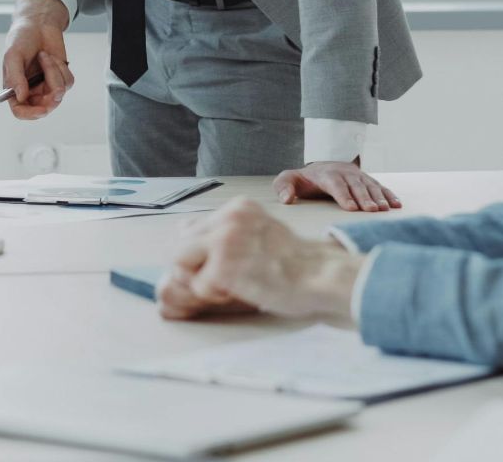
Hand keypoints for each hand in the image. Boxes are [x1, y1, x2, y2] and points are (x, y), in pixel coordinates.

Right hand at [0, 0, 73, 119]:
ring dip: (54, 72)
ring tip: (44, 56)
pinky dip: (61, 68)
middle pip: (43, 108)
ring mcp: (47, 86)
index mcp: (15, 89)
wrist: (38, 24)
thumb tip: (21, 97)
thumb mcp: (12, 56)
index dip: (31, 114)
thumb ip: (15, 77)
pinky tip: (52, 57)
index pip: (21, 111)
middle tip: (53, 84)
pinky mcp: (61, 78)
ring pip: (58, 93)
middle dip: (50, 96)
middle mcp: (31, 91)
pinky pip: (67, 82)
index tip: (42, 110)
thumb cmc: (21, 39)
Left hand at [159, 197, 362, 324]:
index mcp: (238, 208)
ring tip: (231, 284)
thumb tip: (186, 236)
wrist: (322, 276)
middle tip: (222, 279)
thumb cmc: (296, 262)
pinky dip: (213, 294)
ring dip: (200, 279)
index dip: (199, 252)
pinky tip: (239, 291)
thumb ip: (229, 231)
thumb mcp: (261, 231)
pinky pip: (197, 286)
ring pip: (180, 262)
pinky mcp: (223, 267)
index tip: (220, 265)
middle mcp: (228, 218)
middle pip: (180, 244)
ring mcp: (224, 240)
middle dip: (193, 266)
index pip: (191, 227)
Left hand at [273, 159, 400, 211]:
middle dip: (365, 198)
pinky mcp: (367, 180)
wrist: (320, 166)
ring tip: (386, 210)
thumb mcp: (288, 179)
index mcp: (326, 175)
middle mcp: (345, 173)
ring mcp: (357, 176)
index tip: (352, 208)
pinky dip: (389, 195)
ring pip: (370, 186)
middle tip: (372, 211)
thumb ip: (283, 187)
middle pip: (356, 186)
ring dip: (379, 197)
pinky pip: (380, 186)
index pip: (336, 185)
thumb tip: (286, 199)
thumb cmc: (303, 180)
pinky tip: (397, 205)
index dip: (344, 196)